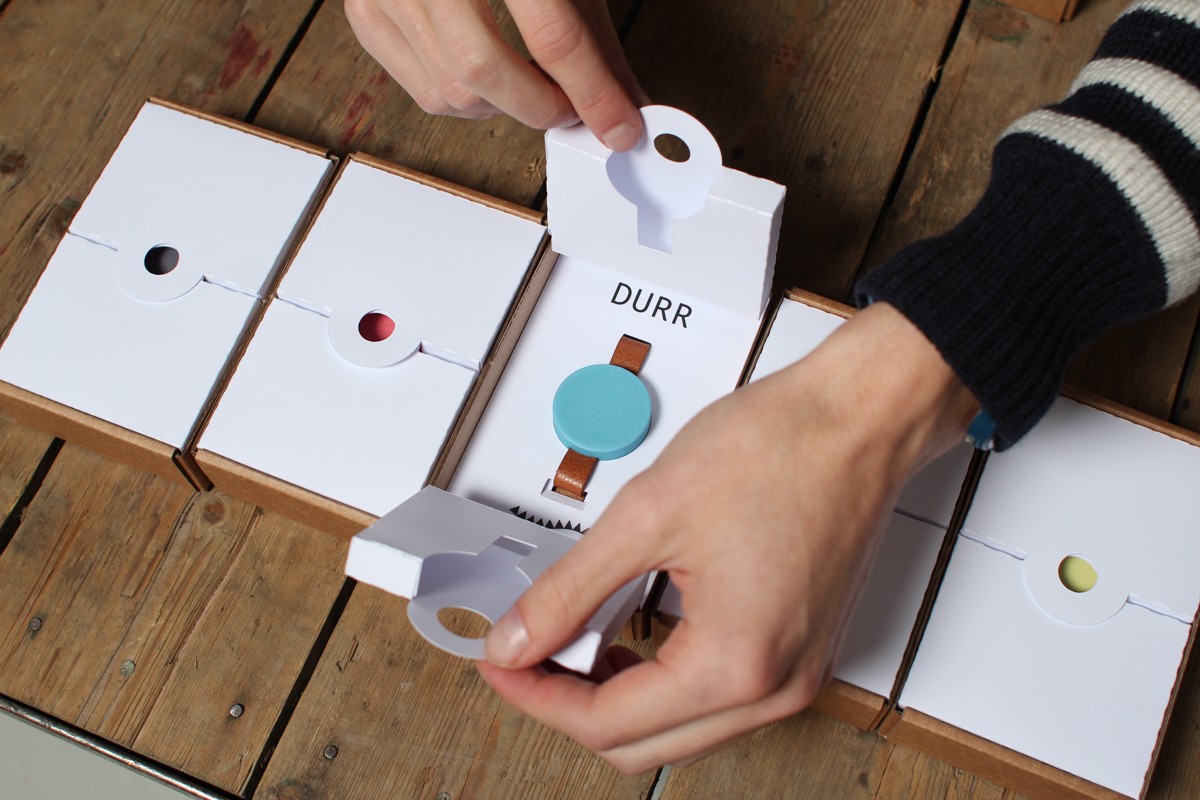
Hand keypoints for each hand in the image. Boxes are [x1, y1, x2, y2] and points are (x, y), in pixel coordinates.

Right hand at [344, 0, 647, 149]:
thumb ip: (593, 38)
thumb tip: (626, 100)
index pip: (552, 35)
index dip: (592, 93)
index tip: (619, 126)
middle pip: (486, 71)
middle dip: (541, 106)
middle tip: (573, 108)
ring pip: (452, 92)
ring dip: (505, 107)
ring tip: (532, 88)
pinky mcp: (367, 13)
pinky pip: (423, 91)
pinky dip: (465, 101)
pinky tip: (490, 80)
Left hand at [476, 302, 977, 771]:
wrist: (858, 418)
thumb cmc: (782, 449)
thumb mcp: (647, 514)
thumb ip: (569, 590)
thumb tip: (518, 640)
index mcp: (736, 664)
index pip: (607, 725)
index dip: (535, 695)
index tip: (500, 662)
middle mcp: (775, 688)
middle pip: (643, 744)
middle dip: (571, 702)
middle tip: (528, 650)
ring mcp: (796, 675)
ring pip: (680, 729)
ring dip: (618, 694)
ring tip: (577, 634)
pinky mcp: (802, 651)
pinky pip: (718, 698)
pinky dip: (664, 677)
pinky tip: (634, 628)